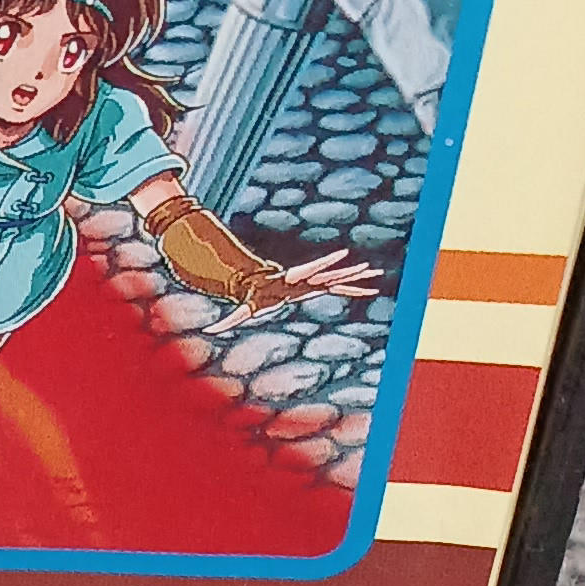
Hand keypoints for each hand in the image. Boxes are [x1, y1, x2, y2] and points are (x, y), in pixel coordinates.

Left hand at [225, 247, 384, 321]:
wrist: (259, 285)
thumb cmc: (253, 298)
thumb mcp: (242, 310)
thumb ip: (228, 321)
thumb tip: (208, 333)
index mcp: (294, 281)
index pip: (312, 269)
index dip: (327, 261)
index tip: (344, 253)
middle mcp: (307, 279)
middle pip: (331, 273)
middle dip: (349, 271)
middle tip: (368, 267)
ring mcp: (314, 283)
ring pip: (338, 279)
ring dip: (357, 278)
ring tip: (376, 274)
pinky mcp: (317, 288)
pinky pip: (339, 289)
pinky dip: (354, 289)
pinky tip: (370, 290)